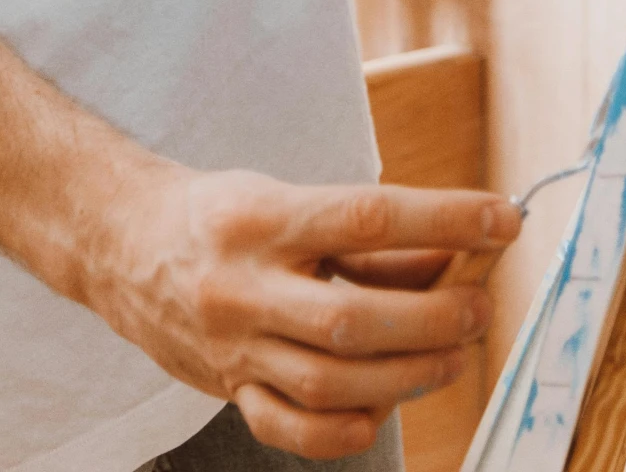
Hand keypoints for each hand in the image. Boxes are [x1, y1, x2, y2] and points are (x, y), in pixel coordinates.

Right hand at [92, 164, 519, 458]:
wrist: (123, 244)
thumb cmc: (222, 214)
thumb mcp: (289, 197)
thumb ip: (366, 234)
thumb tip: (450, 256)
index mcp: (264, 218)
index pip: (369, 218)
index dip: (445, 220)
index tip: (502, 219)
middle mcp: (245, 285)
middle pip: (353, 317)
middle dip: (434, 317)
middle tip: (479, 306)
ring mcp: (233, 345)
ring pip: (331, 380)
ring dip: (408, 374)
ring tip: (452, 353)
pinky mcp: (227, 389)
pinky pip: (291, 428)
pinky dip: (346, 427)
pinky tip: (384, 407)